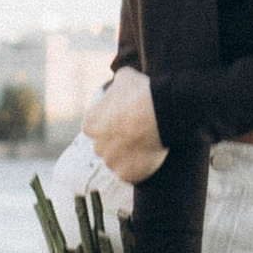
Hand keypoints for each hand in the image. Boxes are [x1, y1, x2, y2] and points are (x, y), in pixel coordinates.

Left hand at [84, 65, 166, 181]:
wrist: (162, 112)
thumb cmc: (142, 92)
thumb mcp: (125, 77)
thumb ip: (117, 82)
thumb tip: (120, 81)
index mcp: (90, 124)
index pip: (95, 128)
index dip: (110, 125)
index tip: (124, 122)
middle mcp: (97, 146)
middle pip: (105, 146)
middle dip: (117, 142)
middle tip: (136, 134)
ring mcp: (112, 162)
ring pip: (117, 162)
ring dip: (128, 157)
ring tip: (145, 146)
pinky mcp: (127, 174)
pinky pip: (131, 174)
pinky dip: (139, 169)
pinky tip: (150, 157)